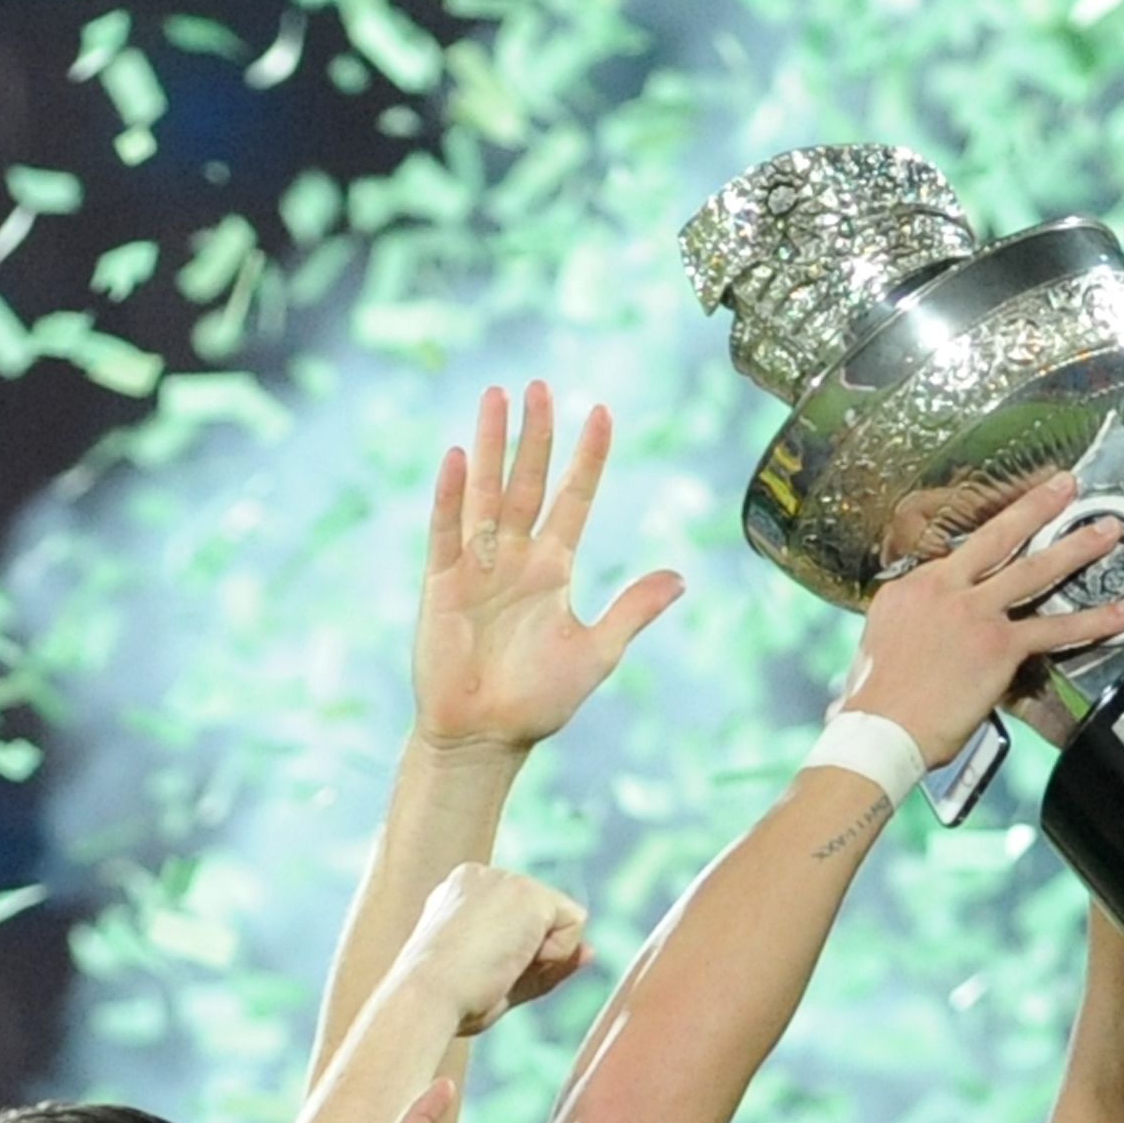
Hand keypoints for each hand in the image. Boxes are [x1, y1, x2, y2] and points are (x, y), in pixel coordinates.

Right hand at [398, 863, 590, 1035]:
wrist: (424, 997)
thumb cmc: (450, 999)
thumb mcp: (502, 980)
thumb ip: (544, 964)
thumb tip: (591, 951)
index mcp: (460, 893)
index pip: (516, 921)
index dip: (513, 957)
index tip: (473, 970)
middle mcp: (481, 876)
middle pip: (541, 919)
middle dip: (530, 954)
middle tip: (485, 971)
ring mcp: (504, 880)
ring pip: (560, 921)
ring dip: (540, 955)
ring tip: (497, 965)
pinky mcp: (528, 893)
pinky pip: (575, 924)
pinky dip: (554, 953)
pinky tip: (515, 958)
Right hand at [413, 382, 682, 754]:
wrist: (486, 737)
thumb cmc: (539, 701)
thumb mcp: (597, 651)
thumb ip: (633, 610)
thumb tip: (681, 577)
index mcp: (552, 568)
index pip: (574, 499)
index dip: (588, 457)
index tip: (600, 411)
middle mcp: (514, 557)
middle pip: (527, 482)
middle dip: (533, 434)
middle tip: (537, 385)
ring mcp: (476, 566)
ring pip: (486, 492)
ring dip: (490, 445)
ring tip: (495, 397)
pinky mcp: (441, 584)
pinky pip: (447, 531)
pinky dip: (450, 496)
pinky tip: (455, 458)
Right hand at [833, 471, 1123, 765]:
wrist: (879, 730)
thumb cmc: (873, 705)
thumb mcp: (873, 652)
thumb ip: (901, 638)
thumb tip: (909, 651)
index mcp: (908, 589)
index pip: (954, 558)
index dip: (985, 546)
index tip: (1007, 530)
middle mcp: (941, 589)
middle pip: (997, 536)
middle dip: (1036, 505)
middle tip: (1064, 484)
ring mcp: (973, 613)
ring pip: (1034, 569)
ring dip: (1076, 547)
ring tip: (1106, 531)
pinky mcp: (999, 644)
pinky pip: (1056, 628)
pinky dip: (1095, 620)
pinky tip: (1123, 612)